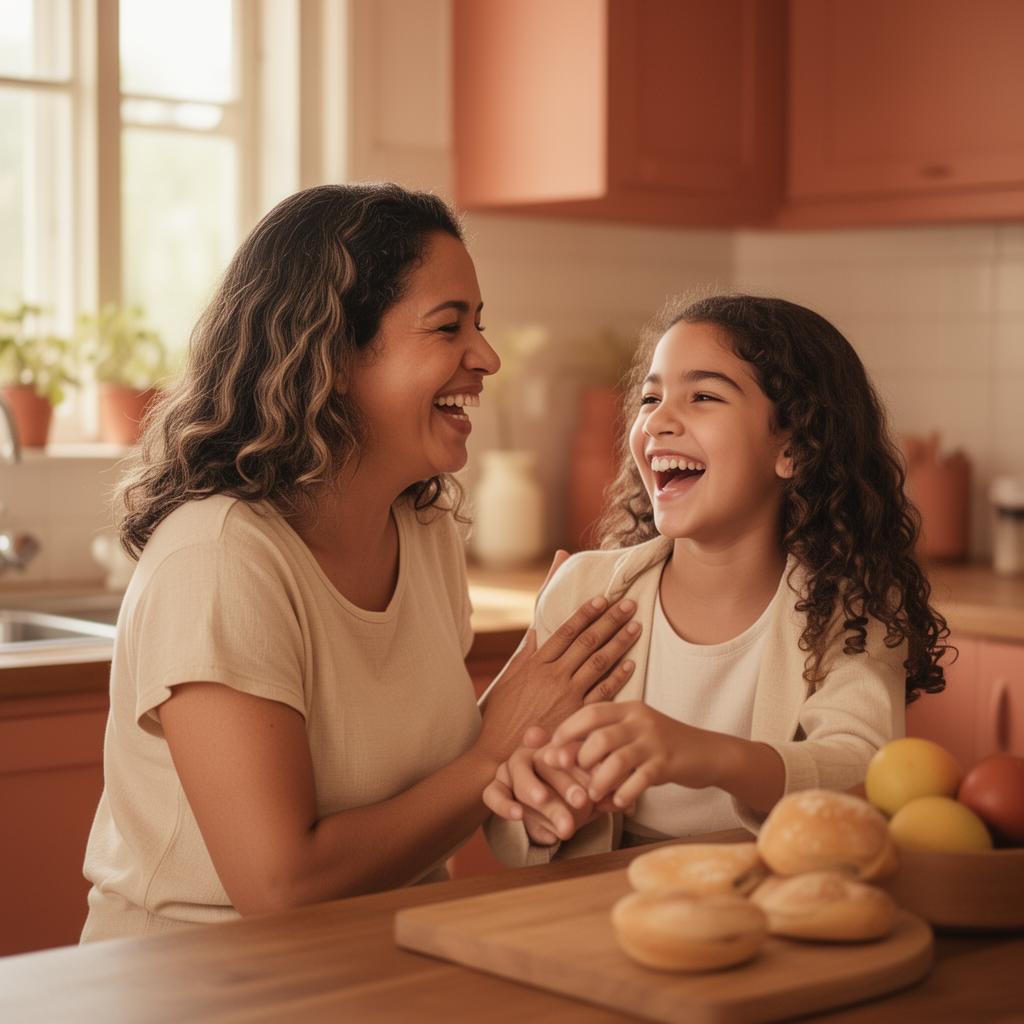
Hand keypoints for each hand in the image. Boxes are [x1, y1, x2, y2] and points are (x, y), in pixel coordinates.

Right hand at [474, 587, 641, 766]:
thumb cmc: (502, 718)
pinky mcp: (577, 716)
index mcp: (536, 664)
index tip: (601, 599)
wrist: (502, 755)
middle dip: (609, 620)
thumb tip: (534, 632)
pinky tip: (631, 664)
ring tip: (635, 626)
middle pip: (587, 642)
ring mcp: (568, 695)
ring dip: (619, 642)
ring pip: (599, 662)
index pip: (566, 631)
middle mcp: (554, 676)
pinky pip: (602, 693)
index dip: (585, 614)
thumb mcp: (506, 682)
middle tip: (628, 605)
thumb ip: (523, 657)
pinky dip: (618, 677)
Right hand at [482, 727, 622, 844]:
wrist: (540, 810)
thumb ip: (603, 797)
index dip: (577, 759)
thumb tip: (626, 806)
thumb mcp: (588, 795)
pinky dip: (504, 804)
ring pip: (519, 777)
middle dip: (564, 783)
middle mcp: (532, 753)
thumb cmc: (569, 796)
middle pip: (543, 763)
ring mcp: (510, 770)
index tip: (590, 772)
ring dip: (534, 791)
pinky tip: (518, 816)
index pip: (564, 748)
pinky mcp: (495, 788)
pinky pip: (493, 793)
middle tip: (583, 802)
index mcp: (555, 748)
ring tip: (546, 803)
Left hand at [544, 701, 725, 809]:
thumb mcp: (633, 732)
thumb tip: (561, 750)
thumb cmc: (660, 745)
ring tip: (592, 794)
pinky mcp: (667, 763)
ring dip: (599, 781)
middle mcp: (640, 720)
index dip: (567, 731)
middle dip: (580, 758)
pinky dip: (624, 793)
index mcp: (628, 709)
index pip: (590, 712)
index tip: (552, 749)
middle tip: (570, 776)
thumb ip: (604, 737)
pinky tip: (617, 803)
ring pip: (617, 760)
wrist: (707, 752)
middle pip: (600, 736)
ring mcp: (655, 741)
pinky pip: (639, 779)